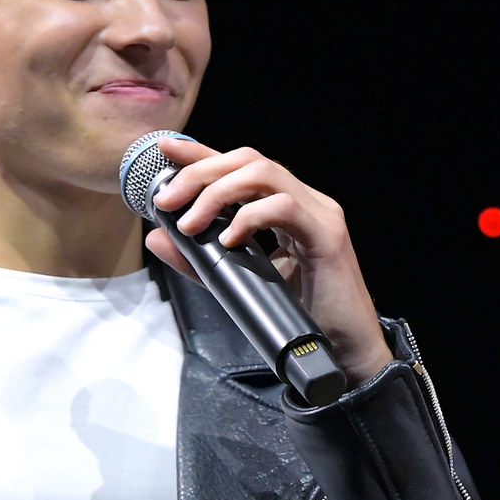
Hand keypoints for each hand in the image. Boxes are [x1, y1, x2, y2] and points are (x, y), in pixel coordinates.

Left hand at [142, 139, 391, 385]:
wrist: (343, 350)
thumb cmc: (297, 316)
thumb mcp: (237, 281)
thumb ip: (198, 260)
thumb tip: (157, 238)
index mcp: (289, 206)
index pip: (242, 166)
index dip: (204, 154)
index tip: (166, 149)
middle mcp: (307, 201)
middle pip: (249, 159)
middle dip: (201, 172)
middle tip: (166, 201)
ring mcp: (320, 214)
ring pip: (264, 173)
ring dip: (217, 192)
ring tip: (190, 223)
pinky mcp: (328, 236)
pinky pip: (284, 207)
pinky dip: (249, 218)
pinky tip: (228, 240)